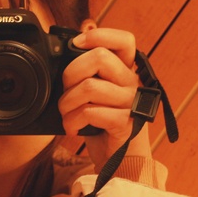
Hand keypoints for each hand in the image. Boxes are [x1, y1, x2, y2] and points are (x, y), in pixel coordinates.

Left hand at [58, 28, 151, 169]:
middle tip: (66, 92)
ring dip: (67, 104)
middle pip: (99, 58)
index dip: (100, 35)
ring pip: (90, 87)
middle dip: (70, 74)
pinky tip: (74, 129)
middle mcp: (132, 82)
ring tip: (67, 116)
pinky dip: (74, 121)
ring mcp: (131, 103)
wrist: (118, 161)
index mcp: (124, 71)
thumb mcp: (93, 94)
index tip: (76, 44)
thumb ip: (86, 72)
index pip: (124, 40)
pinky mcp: (126, 123)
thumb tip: (73, 39)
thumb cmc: (101, 125)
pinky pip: (92, 112)